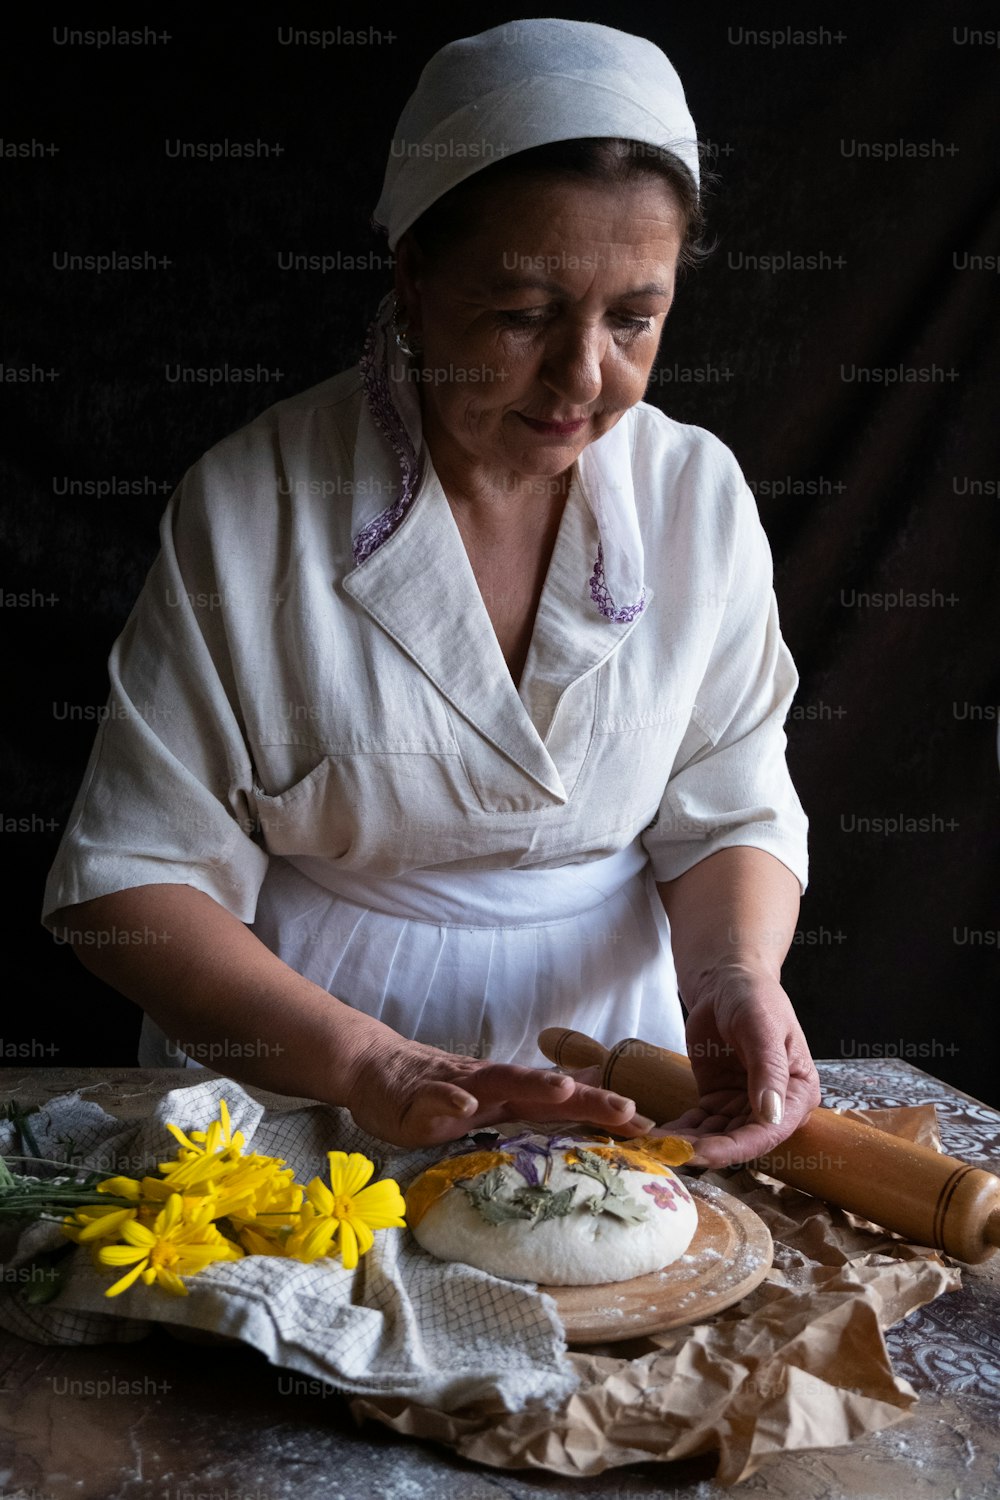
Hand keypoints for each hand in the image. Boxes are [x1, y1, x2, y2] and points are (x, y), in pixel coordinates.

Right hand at [342, 1031, 652, 1148]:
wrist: (375, 1069)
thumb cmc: (434, 1094)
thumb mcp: (482, 1109)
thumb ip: (521, 1115)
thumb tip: (573, 1118)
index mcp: (510, 1096)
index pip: (565, 1104)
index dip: (603, 1112)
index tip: (648, 1128)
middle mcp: (492, 1086)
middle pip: (546, 1090)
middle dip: (587, 1098)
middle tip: (627, 1110)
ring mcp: (457, 1085)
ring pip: (499, 1081)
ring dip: (531, 1084)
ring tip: (562, 1089)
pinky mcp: (418, 1094)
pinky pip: (436, 1096)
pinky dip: (450, 1098)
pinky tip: (463, 1103)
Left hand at [651, 967, 820, 1168]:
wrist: (726, 981)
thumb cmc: (754, 997)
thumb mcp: (762, 1028)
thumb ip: (767, 1070)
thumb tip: (771, 1115)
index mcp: (798, 1092)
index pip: (769, 1131)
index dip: (736, 1147)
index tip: (702, 1154)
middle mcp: (774, 1107)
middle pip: (740, 1140)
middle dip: (706, 1150)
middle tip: (669, 1154)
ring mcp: (744, 1106)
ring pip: (717, 1137)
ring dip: (689, 1144)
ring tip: (655, 1148)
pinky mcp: (718, 1101)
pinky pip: (700, 1124)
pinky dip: (680, 1131)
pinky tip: (656, 1137)